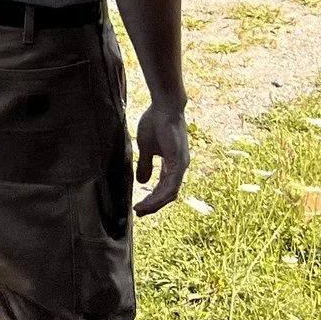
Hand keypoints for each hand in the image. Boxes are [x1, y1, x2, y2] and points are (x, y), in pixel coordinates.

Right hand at [132, 99, 190, 216]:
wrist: (164, 107)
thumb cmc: (156, 122)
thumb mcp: (146, 148)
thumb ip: (145, 165)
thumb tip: (142, 182)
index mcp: (173, 164)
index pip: (164, 188)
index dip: (152, 198)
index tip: (139, 206)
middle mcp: (180, 167)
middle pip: (168, 194)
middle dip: (153, 205)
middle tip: (139, 212)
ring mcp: (181, 165)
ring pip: (170, 193)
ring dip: (155, 204)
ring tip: (140, 210)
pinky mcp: (179, 162)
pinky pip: (171, 186)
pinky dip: (159, 196)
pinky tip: (148, 202)